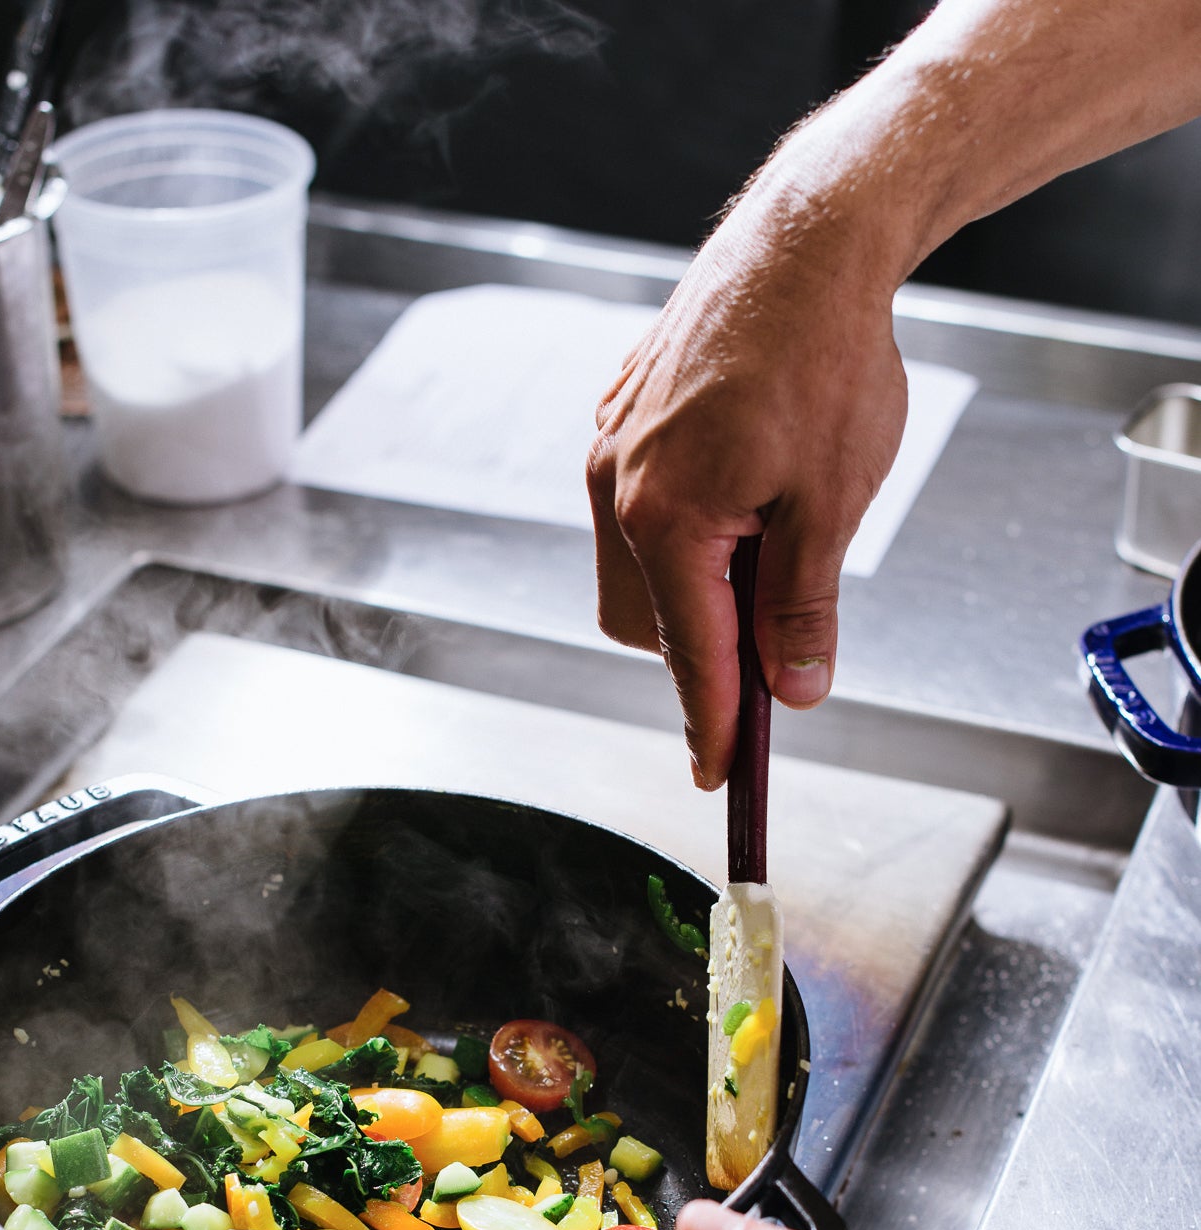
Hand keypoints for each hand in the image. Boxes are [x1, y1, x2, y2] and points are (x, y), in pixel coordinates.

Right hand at [587, 171, 907, 788]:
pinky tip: (743, 493)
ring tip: (768, 546)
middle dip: (698, 648)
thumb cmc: (826, 357)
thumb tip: (790, 689)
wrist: (809, 241)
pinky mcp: (621, 415)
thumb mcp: (832, 506)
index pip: (687, 658)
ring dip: (690, 586)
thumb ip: (799, 610)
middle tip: (774, 641)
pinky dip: (680, 531)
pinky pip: (632, 505)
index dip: (712, 726)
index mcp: (663, 518)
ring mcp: (610, 444)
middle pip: (642, 623)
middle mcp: (616, 485)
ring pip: (632, 566)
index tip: (720, 774)